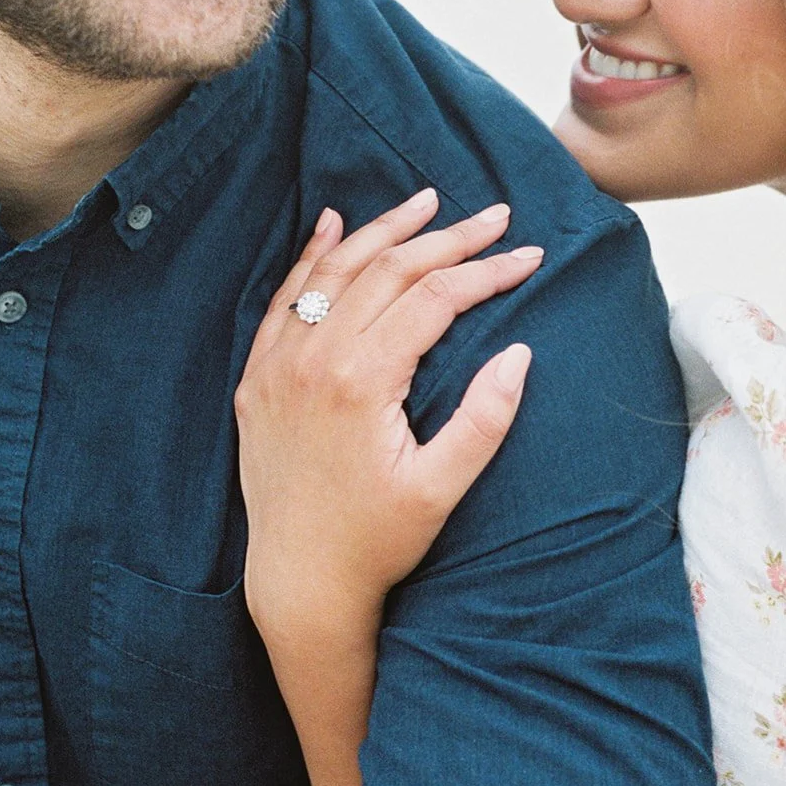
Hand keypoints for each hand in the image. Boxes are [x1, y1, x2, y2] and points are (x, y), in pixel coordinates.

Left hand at [236, 188, 540, 637]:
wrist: (299, 582)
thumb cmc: (376, 543)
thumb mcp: (440, 490)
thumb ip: (483, 420)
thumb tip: (520, 353)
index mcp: (362, 383)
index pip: (435, 300)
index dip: (487, 272)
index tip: (528, 256)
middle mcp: (313, 361)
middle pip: (388, 272)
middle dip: (448, 239)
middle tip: (493, 216)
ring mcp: (277, 367)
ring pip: (334, 272)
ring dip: (382, 231)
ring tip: (427, 202)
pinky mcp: (257, 380)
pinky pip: (283, 300)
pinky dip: (311, 257)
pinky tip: (333, 224)